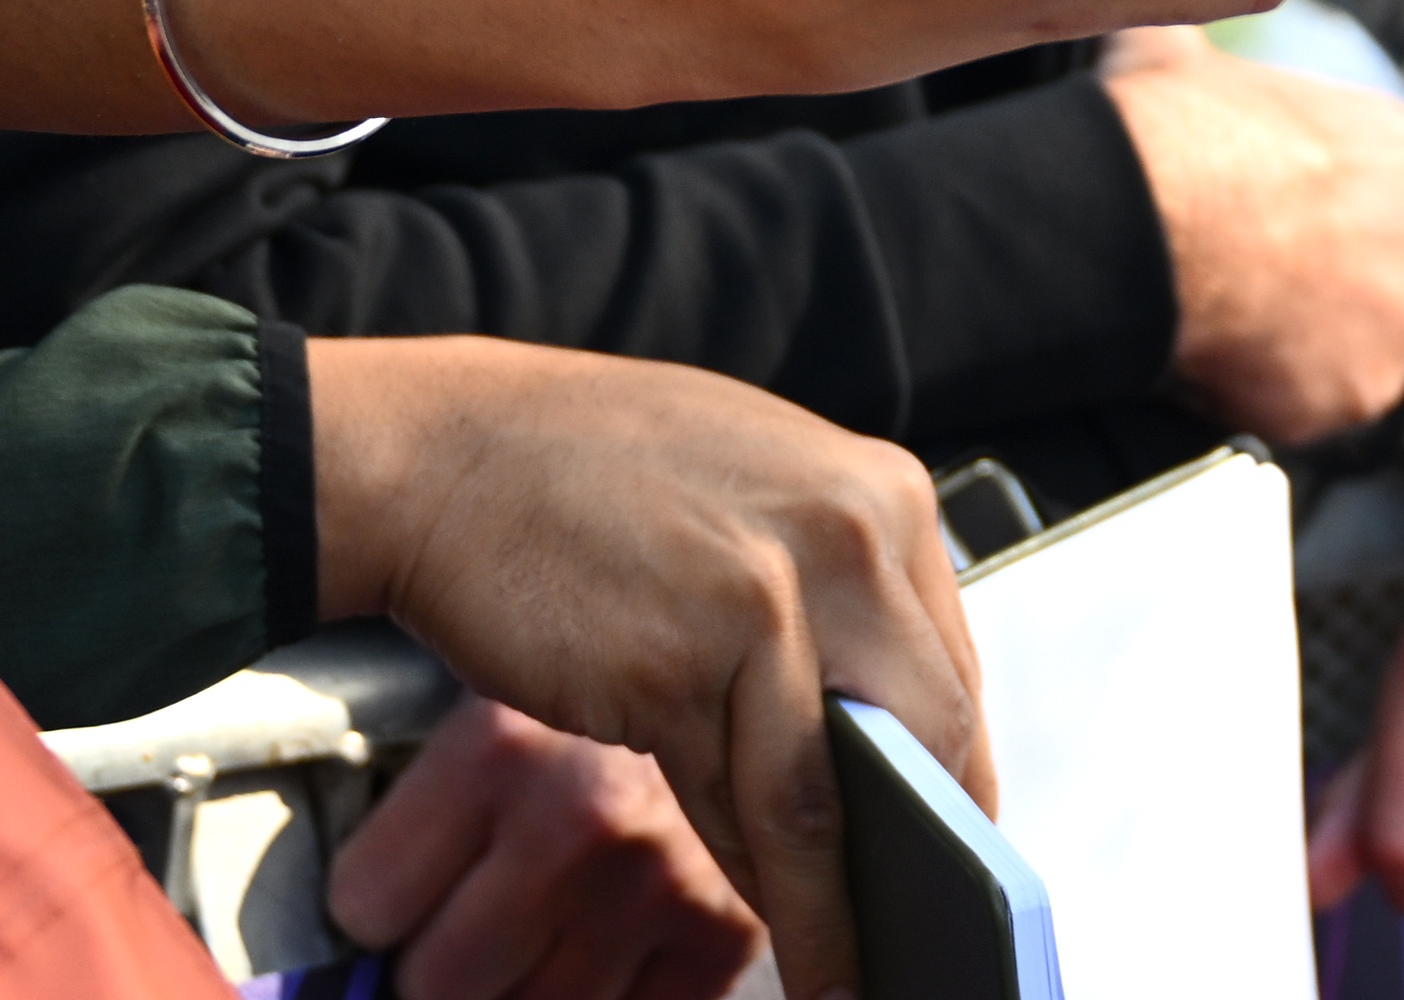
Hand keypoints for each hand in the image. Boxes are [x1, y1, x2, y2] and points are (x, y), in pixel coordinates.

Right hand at [306, 339, 974, 999]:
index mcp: (881, 492)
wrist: (446, 455)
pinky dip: (762, 884)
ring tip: (855, 971)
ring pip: (835, 790)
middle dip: (926, 854)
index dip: (956, 784)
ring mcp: (766, 594)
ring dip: (844, 904)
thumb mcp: (755, 501)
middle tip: (925, 930)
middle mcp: (847, 533)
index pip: (953, 670)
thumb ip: (832, 595)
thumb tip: (890, 730)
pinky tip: (777, 927)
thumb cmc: (588, 482)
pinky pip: (742, 808)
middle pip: (925, 735)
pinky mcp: (680, 662)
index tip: (958, 858)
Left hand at [326, 693, 756, 999]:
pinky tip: (607, 942)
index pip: (366, 905)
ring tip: (546, 918)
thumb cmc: (595, 702)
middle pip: (437, 982)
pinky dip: (601, 998)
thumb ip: (432, 803)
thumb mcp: (500, 704)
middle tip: (477, 911)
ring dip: (524, 985)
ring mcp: (658, 883)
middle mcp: (580, 817)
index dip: (377, 905)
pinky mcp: (724, 933)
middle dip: (443, 960)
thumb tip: (361, 936)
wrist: (740, 666)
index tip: (402, 888)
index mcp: (501, 745)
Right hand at [1104, 27, 1403, 446]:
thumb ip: (1199, 49)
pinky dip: (1278, 398)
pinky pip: (1319, 410)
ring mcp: (1402, 326)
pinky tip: (1224, 361)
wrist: (1147, 219)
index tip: (1348, 253)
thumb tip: (1152, 23)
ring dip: (1320, 356)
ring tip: (1242, 326)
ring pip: (1371, 362)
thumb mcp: (1188, 57)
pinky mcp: (1357, 394)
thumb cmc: (1177, 136)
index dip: (1403, 248)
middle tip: (1278, 295)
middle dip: (1357, 307)